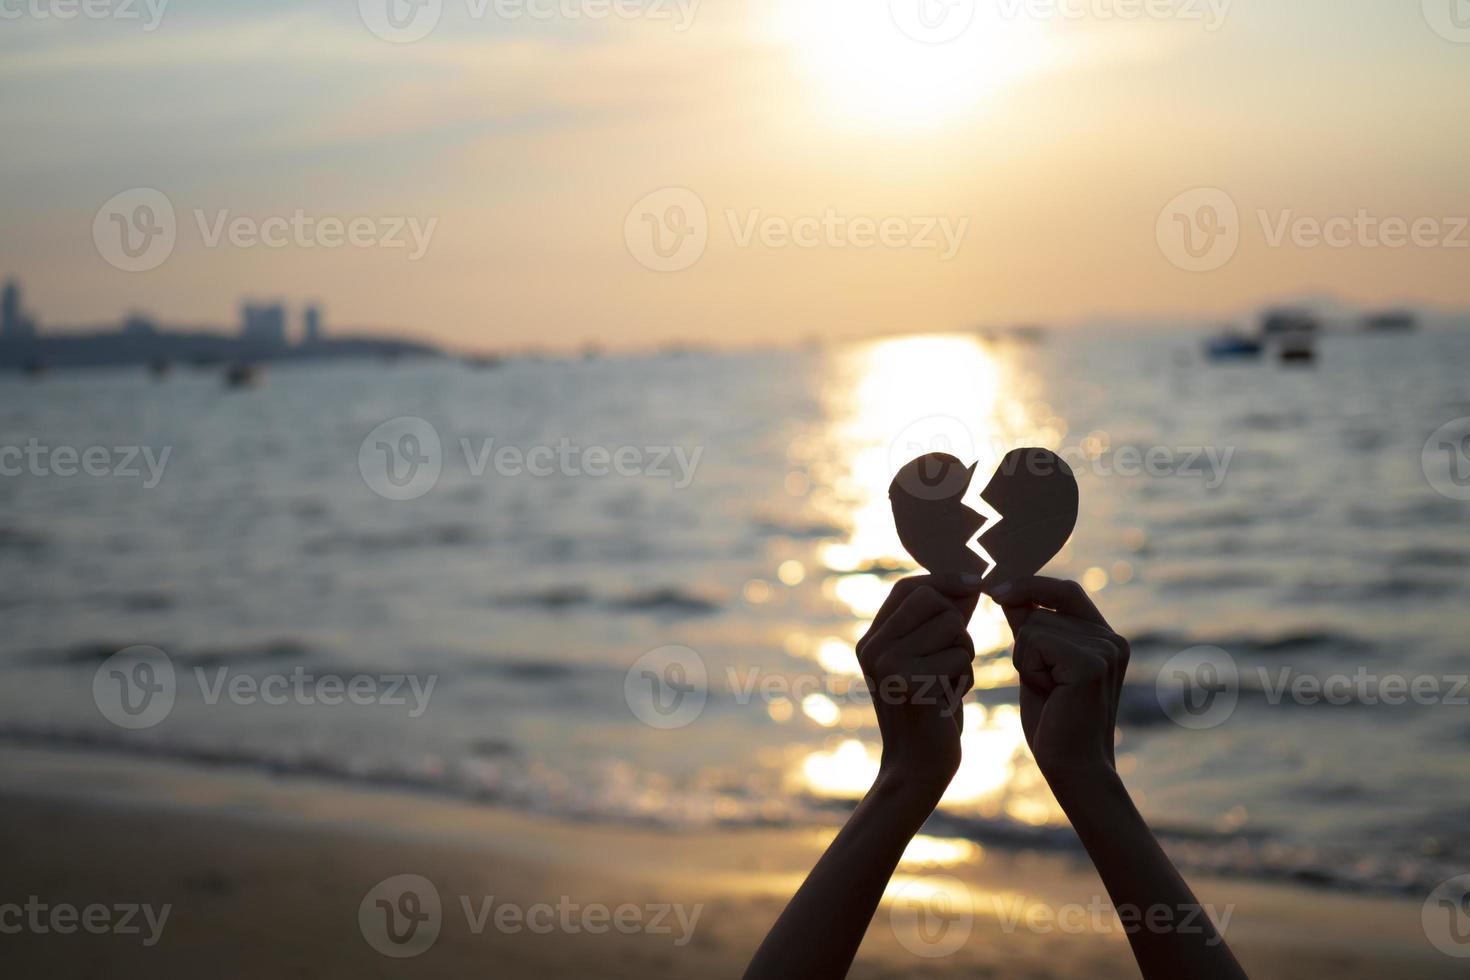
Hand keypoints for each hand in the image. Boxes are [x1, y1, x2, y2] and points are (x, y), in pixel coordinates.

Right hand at [855, 575, 980, 797]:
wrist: (916, 769)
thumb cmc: (929, 713)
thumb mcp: (928, 661)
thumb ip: (942, 623)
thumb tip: (971, 583)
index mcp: (871, 641)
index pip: (907, 588)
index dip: (944, 580)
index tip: (977, 584)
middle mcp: (873, 648)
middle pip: (932, 600)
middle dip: (957, 625)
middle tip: (952, 660)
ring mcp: (889, 664)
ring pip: (951, 626)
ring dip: (964, 653)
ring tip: (949, 682)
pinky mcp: (912, 682)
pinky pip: (959, 656)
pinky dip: (965, 677)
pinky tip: (949, 700)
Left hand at [990, 576, 1129, 791]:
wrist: (1073, 768)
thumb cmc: (1054, 722)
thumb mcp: (1038, 666)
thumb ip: (1029, 628)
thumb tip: (1006, 592)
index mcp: (1105, 637)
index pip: (1065, 590)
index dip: (1030, 585)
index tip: (996, 590)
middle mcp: (1112, 638)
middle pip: (1042, 608)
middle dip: (1025, 643)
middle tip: (1045, 684)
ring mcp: (1105, 648)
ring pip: (1033, 624)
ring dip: (1026, 659)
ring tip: (1050, 691)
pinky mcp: (1091, 662)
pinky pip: (1034, 641)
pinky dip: (1029, 667)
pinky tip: (1050, 693)